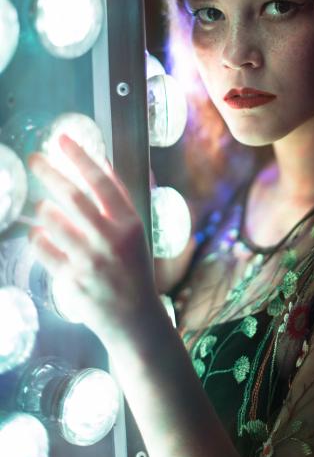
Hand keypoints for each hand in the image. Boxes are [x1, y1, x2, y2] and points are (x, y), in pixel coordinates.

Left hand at [28, 134, 157, 346]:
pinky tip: (38, 232)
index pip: (102, 182)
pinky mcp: (72, 280)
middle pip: (73, 196)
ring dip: (43, 208)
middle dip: (50, 172)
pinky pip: (44, 250)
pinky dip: (37, 237)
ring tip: (43, 205)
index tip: (62, 139)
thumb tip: (100, 162)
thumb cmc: (134, 268)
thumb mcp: (135, 231)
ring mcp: (90, 261)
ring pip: (54, 221)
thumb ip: (118, 198)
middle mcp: (111, 239)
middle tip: (34, 158)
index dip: (80, 157)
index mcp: (130, 223)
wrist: (134, 317)